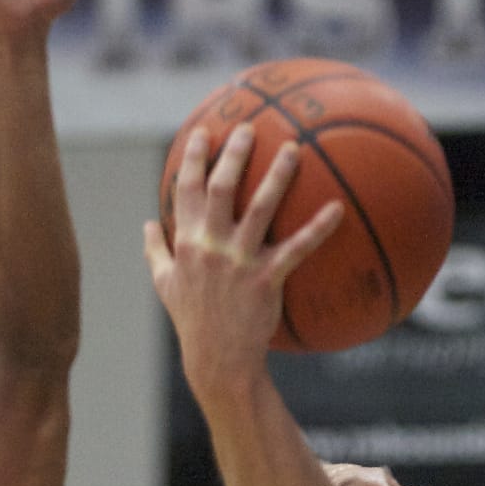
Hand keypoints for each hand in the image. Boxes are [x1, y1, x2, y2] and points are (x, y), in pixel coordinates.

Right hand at [144, 124, 342, 392]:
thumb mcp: (165, 284)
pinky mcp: (266, 279)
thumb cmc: (192, 321)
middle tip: (249, 126)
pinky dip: (319, 228)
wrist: (217, 359)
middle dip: (234, 153)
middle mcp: (211, 245)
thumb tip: (146, 223)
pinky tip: (338, 208)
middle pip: (221, 187)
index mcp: (186, 242)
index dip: (192, 157)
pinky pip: (297, 248)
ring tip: (294, 148)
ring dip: (278, 175)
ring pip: (260, 208)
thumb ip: (154, 250)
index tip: (202, 132)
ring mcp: (239, 261)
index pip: (185, 189)